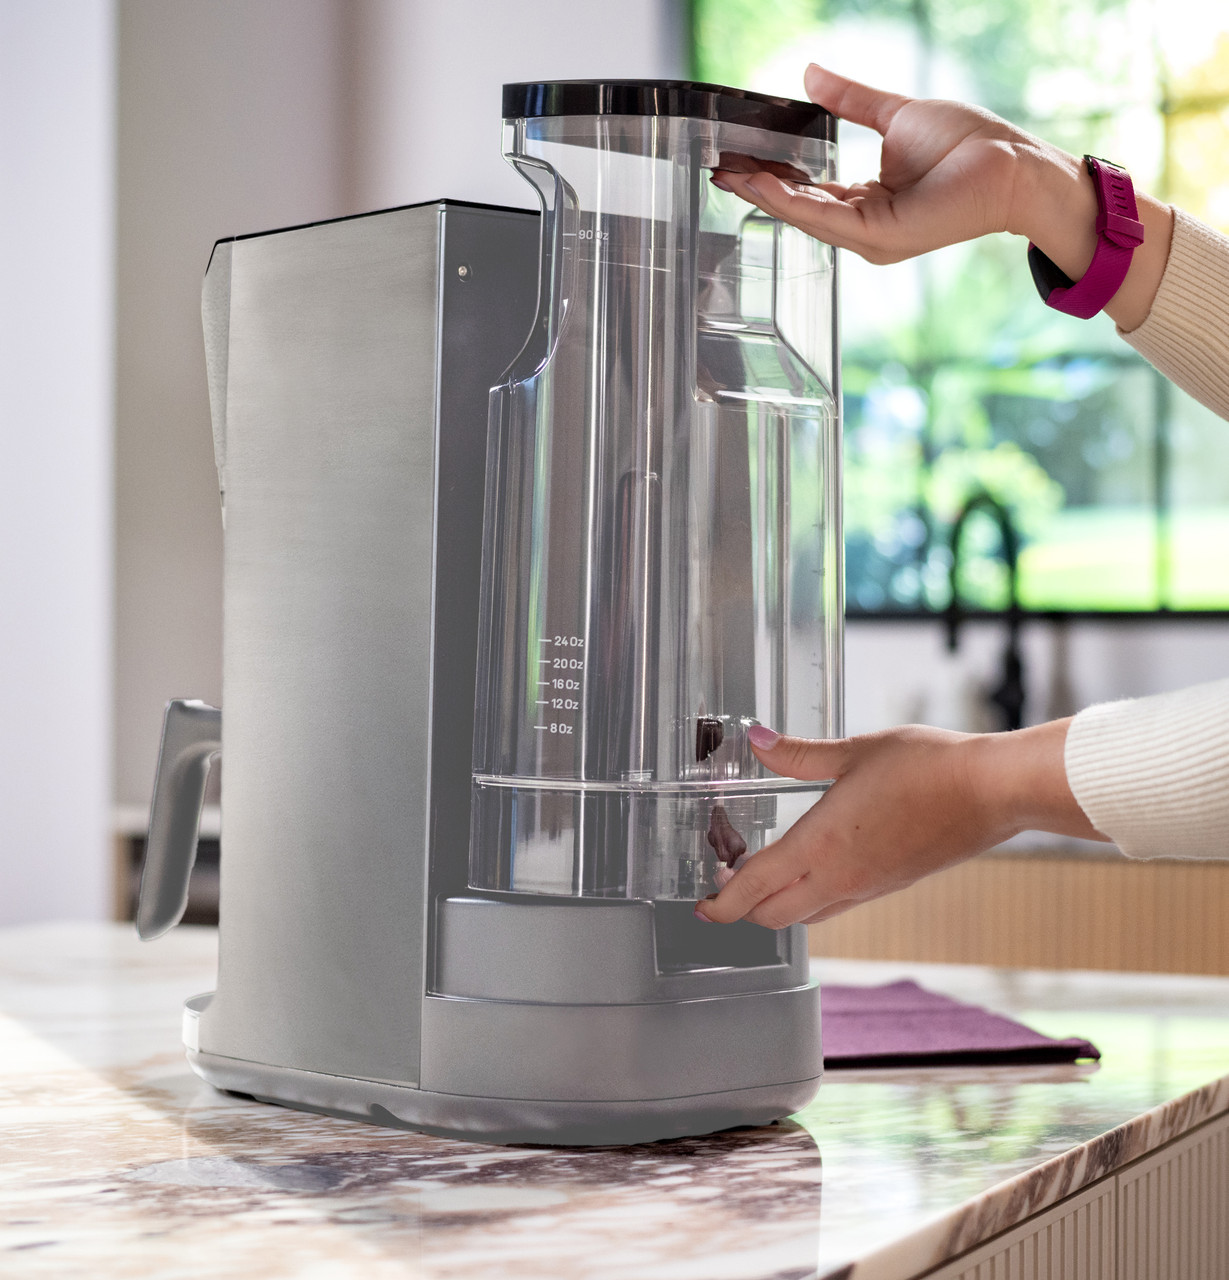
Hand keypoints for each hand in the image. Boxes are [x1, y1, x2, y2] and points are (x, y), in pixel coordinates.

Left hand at [694, 719, 1107, 929]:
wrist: (992, 792)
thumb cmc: (928, 766)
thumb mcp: (856, 750)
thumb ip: (801, 752)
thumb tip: (758, 738)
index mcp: (822, 845)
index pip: (754, 889)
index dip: (721, 903)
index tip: (702, 906)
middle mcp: (841, 877)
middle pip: (773, 916)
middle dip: (741, 909)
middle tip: (725, 883)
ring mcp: (868, 887)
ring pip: (805, 916)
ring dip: (775, 905)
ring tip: (761, 874)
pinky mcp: (890, 884)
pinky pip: (835, 906)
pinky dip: (808, 899)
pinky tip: (811, 869)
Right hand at [713, 64, 1046, 264]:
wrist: (1011, 165)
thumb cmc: (970, 145)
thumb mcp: (895, 115)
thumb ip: (851, 102)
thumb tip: (811, 76)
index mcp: (867, 206)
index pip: (809, 193)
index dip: (772, 176)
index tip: (738, 158)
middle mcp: (865, 229)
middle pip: (799, 209)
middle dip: (757, 188)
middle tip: (719, 168)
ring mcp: (872, 237)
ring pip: (807, 216)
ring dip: (767, 195)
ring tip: (732, 174)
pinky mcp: (882, 235)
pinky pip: (828, 218)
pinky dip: (795, 201)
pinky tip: (768, 183)